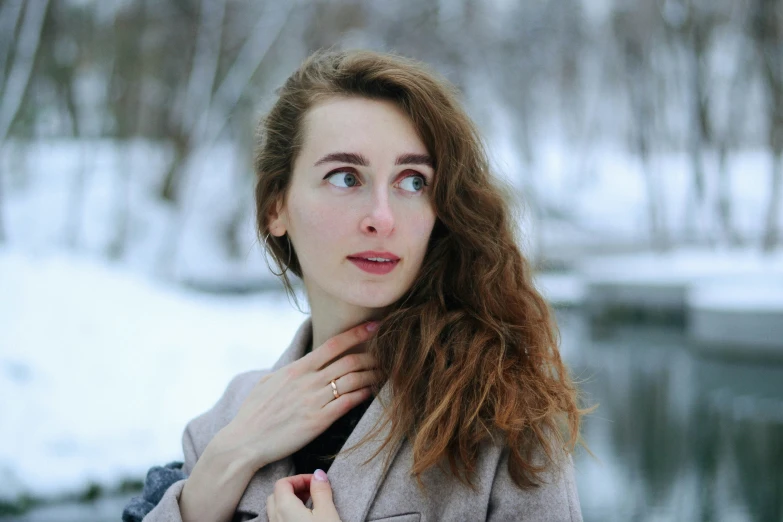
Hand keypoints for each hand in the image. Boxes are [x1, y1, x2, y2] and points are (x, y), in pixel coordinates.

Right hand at [218, 321, 381, 468]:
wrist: (244, 441)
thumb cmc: (254, 413)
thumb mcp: (268, 383)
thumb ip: (289, 371)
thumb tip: (302, 365)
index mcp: (297, 369)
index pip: (333, 344)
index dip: (357, 333)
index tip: (374, 325)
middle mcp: (308, 381)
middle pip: (350, 361)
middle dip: (372, 356)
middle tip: (386, 355)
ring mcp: (314, 400)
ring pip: (353, 380)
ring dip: (372, 375)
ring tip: (384, 374)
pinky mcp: (319, 421)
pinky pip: (348, 402)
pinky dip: (363, 394)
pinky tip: (371, 391)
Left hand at [266, 470, 341, 521]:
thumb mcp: (327, 513)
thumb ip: (321, 491)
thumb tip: (318, 474)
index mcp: (284, 507)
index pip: (283, 482)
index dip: (300, 478)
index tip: (316, 482)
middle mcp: (275, 518)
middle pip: (276, 495)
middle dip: (294, 489)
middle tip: (313, 491)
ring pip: (276, 510)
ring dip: (291, 502)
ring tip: (310, 505)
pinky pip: (279, 520)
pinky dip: (289, 514)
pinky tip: (305, 518)